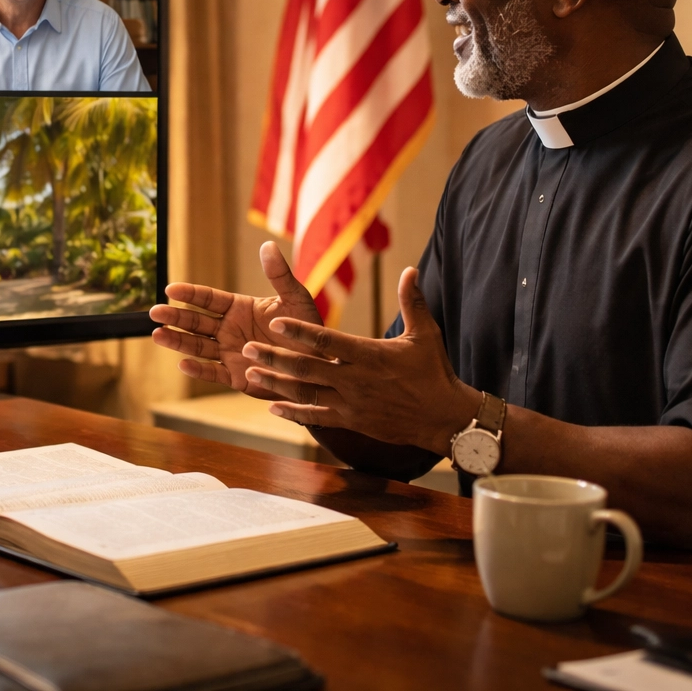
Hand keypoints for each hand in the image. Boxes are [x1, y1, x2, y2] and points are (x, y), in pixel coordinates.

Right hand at [149, 242, 323, 394]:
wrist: (319, 365)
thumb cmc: (308, 329)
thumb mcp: (296, 299)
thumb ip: (279, 275)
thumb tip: (267, 245)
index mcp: (239, 308)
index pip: (208, 299)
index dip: (189, 294)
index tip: (170, 289)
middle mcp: (229, 330)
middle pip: (196, 322)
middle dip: (175, 317)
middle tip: (154, 313)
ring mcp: (230, 354)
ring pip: (197, 346)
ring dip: (177, 341)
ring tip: (157, 335)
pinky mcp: (236, 377)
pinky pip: (213, 373)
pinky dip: (198, 370)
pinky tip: (183, 364)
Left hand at [240, 266, 479, 453]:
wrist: (445, 418)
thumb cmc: (434, 373)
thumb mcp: (425, 334)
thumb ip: (412, 301)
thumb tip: (410, 269)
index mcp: (369, 355)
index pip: (328, 341)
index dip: (300, 332)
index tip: (276, 322)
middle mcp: (355, 380)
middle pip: (307, 367)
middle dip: (274, 357)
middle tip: (246, 347)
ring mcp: (351, 403)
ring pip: (305, 393)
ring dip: (275, 383)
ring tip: (250, 372)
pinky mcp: (351, 421)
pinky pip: (316, 417)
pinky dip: (293, 412)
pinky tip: (272, 407)